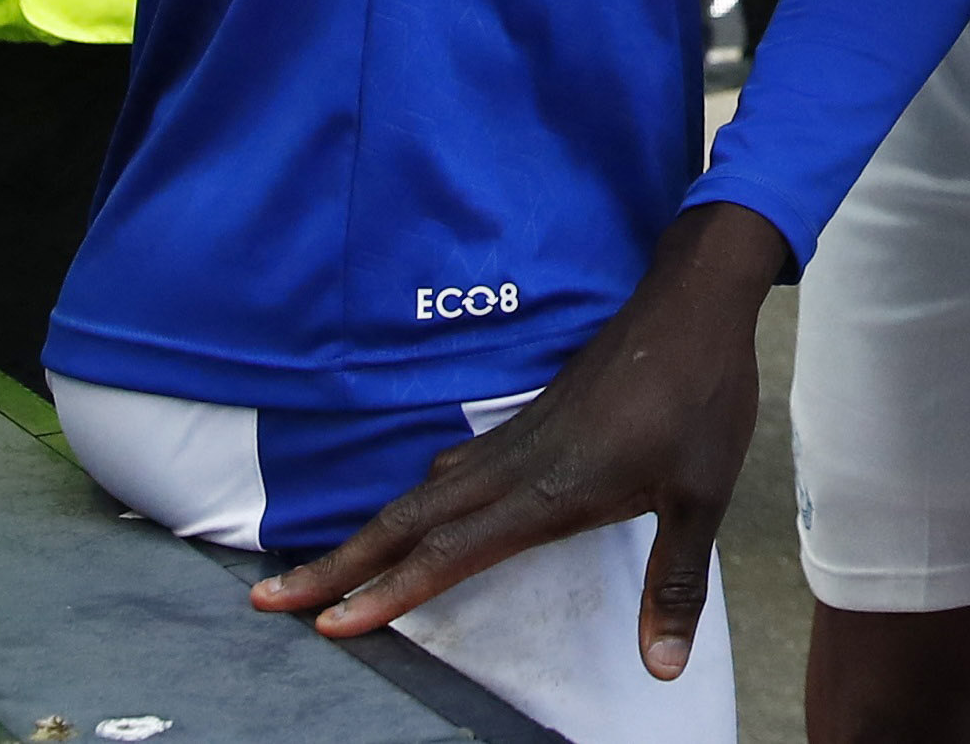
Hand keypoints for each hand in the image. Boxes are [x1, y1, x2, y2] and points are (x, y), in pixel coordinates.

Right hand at [255, 201, 786, 678]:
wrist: (694, 303)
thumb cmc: (701, 398)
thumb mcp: (701, 496)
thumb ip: (673, 583)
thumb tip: (662, 666)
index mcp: (547, 492)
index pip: (448, 553)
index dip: (387, 591)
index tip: (327, 621)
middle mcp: (514, 468)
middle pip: (407, 523)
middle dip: (336, 566)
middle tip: (268, 599)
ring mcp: (515, 441)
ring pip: (421, 496)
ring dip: (366, 535)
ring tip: (318, 570)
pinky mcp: (529, 424)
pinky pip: (451, 473)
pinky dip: (413, 502)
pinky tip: (414, 508)